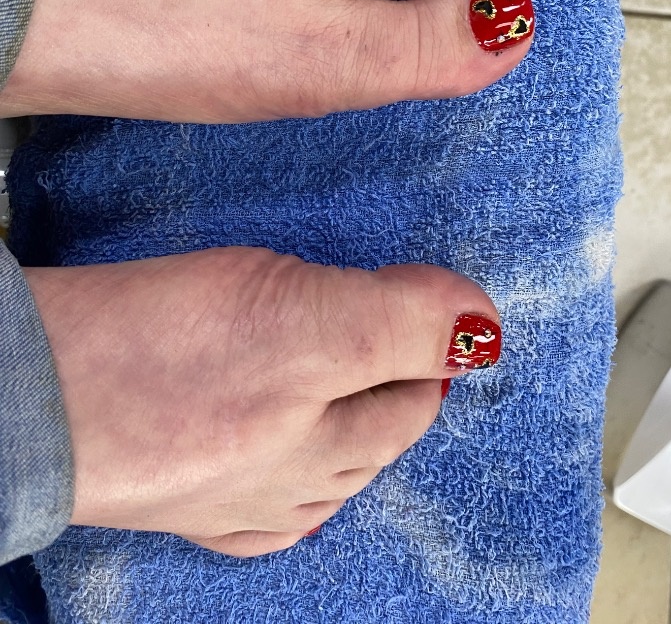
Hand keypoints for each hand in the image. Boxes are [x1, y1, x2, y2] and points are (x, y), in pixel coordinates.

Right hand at [26, 247, 501, 556]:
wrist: (29, 399)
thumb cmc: (155, 350)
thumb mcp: (296, 309)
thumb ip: (395, 319)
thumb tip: (480, 326)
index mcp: (325, 434)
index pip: (413, 391)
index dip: (438, 349)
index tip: (449, 319)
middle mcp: (288, 481)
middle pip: (372, 439)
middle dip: (402, 395)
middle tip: (414, 355)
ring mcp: (232, 498)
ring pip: (324, 472)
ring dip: (357, 438)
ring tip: (368, 406)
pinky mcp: (179, 501)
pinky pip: (266, 506)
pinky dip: (300, 487)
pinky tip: (302, 484)